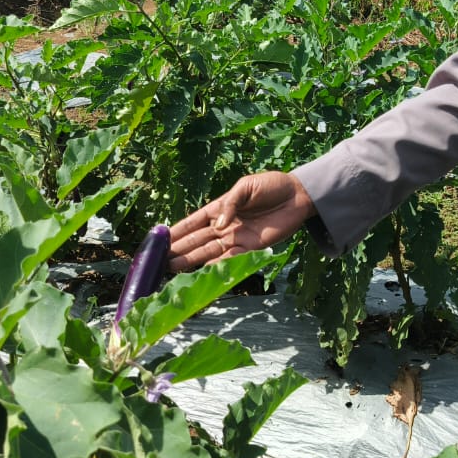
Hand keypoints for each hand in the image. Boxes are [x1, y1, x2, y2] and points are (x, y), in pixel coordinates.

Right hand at [167, 171, 316, 271]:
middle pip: (198, 239)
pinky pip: (231, 259)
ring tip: (172, 268)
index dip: (178, 230)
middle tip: (160, 260)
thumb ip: (230, 204)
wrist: (298, 195)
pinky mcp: (251, 248)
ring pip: (209, 251)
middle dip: (179, 249)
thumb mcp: (246, 186)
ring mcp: (237, 238)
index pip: (194, 221)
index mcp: (220, 208)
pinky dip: (216, 266)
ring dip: (192, 260)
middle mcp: (225, 225)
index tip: (160, 239)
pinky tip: (201, 271)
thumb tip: (217, 224)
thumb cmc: (271, 185)